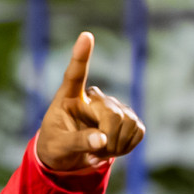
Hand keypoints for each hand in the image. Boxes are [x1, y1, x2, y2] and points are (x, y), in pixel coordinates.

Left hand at [36, 32, 144, 171]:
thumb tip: (102, 139)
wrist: (68, 157)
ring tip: (98, 151)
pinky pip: (138, 131)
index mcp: (69, 97)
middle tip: (92, 154)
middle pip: (112, 114)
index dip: (81, 55)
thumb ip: (77, 142)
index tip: (85, 36)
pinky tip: (112, 149)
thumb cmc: (55, 146)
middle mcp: (94, 97)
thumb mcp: (59, 147)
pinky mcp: (128, 118)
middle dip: (106, 140)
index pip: (75, 74)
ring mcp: (113, 106)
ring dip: (115, 146)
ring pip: (128, 123)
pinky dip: (126, 147)